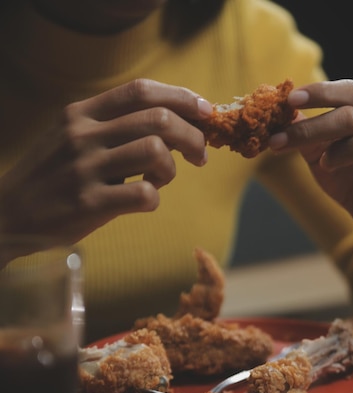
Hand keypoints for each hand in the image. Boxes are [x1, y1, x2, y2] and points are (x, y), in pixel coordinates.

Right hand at [0, 79, 211, 245]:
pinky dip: (155, 198)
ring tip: (162, 180)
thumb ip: (114, 128)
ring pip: (155, 152)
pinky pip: (145, 195)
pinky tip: (145, 201)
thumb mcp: (73, 139)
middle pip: (159, 119)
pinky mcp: (88, 203)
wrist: (10, 214)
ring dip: (172, 169)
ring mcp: (85, 168)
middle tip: (201, 155)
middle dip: (194, 136)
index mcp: (82, 113)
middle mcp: (83, 134)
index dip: (182, 98)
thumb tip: (173, 124)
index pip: (142, 90)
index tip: (206, 112)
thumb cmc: (53, 178)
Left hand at [269, 79, 352, 259]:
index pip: (347, 92)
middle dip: (313, 127)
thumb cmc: (344, 175)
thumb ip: (303, 136)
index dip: (320, 92)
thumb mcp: (317, 155)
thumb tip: (280, 114)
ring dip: (344, 150)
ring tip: (324, 164)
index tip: (290, 99)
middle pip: (351, 116)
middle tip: (279, 141)